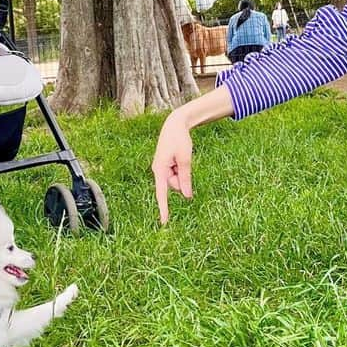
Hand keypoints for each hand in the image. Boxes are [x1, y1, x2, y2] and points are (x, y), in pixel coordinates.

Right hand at [152, 111, 193, 225]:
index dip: (164, 208)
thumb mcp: (185, 158)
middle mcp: (158, 171)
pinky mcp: (166, 166)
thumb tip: (187, 196)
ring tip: (181, 156)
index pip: (162, 193)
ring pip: (176, 180)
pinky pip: (176, 174)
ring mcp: (162, 169)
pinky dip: (181, 168)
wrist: (174, 124)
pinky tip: (180, 157)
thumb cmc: (179, 139)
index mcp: (160, 169)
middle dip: (182, 178)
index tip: (164, 222)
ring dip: (182, 172)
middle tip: (183, 160)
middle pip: (174, 185)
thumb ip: (185, 178)